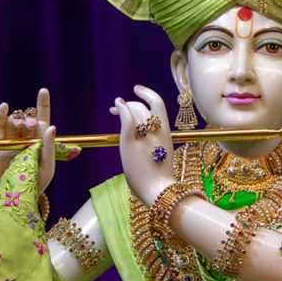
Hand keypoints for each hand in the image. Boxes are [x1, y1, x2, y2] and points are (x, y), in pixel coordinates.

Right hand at [0, 88, 56, 193]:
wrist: (15, 193)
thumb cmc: (37, 181)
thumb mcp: (48, 165)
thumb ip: (50, 146)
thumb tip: (51, 126)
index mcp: (42, 139)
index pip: (43, 117)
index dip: (43, 103)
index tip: (43, 90)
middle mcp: (26, 136)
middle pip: (29, 118)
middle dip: (31, 120)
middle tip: (31, 128)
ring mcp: (12, 138)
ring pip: (15, 121)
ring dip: (19, 121)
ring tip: (21, 131)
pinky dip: (1, 115)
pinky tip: (5, 107)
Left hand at [110, 85, 174, 204]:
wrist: (158, 189)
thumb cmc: (159, 179)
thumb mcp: (162, 156)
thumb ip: (155, 145)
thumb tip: (146, 144)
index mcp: (167, 134)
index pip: (159, 105)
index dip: (148, 94)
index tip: (138, 91)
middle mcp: (157, 130)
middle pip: (144, 106)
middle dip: (132, 102)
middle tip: (120, 106)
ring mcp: (144, 135)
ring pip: (135, 110)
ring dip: (123, 106)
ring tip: (114, 109)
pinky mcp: (131, 141)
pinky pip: (127, 118)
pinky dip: (121, 108)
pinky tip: (115, 106)